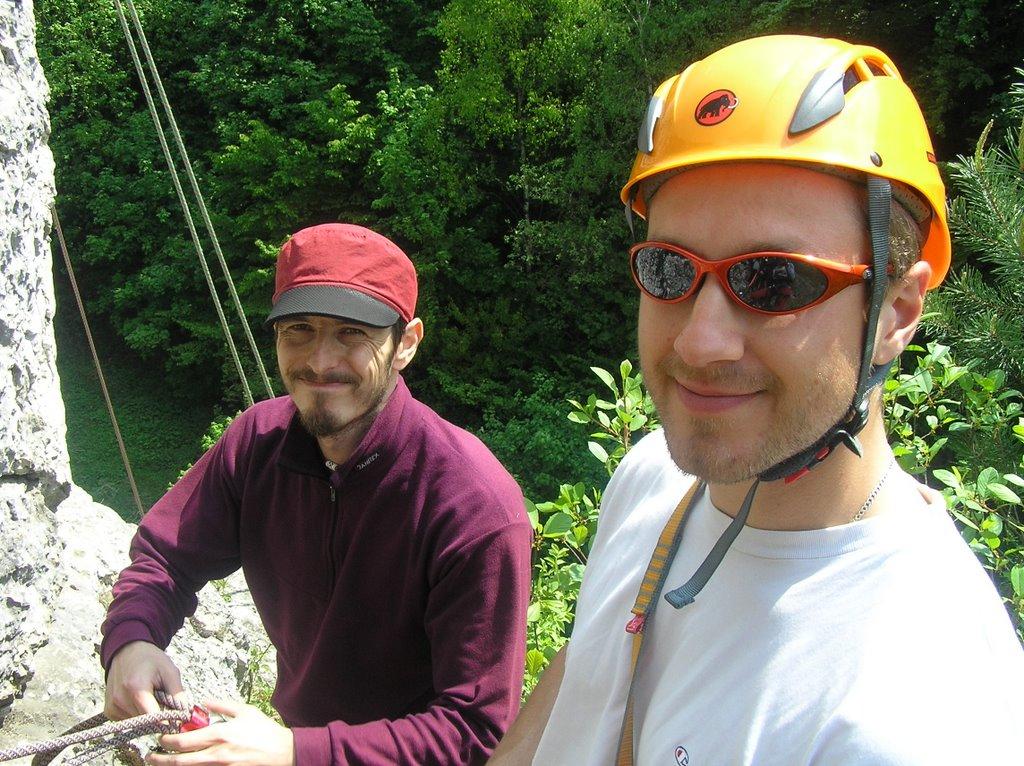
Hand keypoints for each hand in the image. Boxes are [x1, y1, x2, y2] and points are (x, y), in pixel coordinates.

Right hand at [105, 641, 185, 719]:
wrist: (126, 651)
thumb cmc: (150, 659)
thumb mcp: (170, 671)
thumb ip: (178, 694)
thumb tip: (186, 714)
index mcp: (136, 688)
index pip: (154, 718)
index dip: (168, 720)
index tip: (175, 716)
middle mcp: (120, 700)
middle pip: (147, 721)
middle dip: (158, 714)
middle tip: (161, 698)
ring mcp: (112, 706)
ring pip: (138, 722)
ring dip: (147, 713)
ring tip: (148, 694)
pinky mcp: (109, 711)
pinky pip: (128, 720)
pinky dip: (137, 713)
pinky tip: (138, 698)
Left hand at [148, 701, 294, 765]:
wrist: (282, 753)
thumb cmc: (264, 731)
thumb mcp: (244, 711)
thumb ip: (221, 705)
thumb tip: (203, 702)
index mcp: (220, 734)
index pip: (184, 741)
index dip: (167, 741)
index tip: (160, 738)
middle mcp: (216, 754)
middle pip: (179, 761)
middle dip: (160, 759)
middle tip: (150, 756)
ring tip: (161, 763)